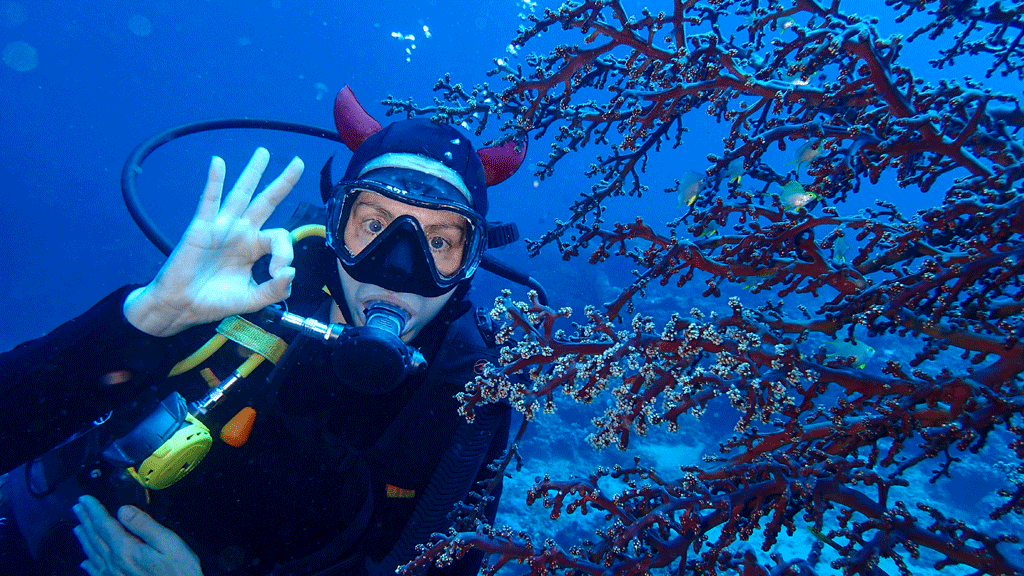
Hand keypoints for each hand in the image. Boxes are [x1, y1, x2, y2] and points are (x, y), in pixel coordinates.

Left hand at [72, 495, 201, 575]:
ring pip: (93, 554)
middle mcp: (116, 563)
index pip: (104, 525)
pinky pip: (97, 572)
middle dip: (85, 521)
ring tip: (77, 527)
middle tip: (77, 508)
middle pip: (95, 538)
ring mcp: (115, 575)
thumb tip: (123, 510)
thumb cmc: (179, 571)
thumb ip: (144, 525)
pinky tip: (84, 562)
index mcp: (126, 550)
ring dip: (84, 538)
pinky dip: (89, 565)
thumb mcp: (168, 542)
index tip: (85, 499)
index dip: (93, 510)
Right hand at [124, 148, 304, 336]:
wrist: (181, 307)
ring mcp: (221, 227)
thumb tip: (291, 273)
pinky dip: (213, 181)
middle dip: (282, 182)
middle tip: (299, 162)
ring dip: (252, 172)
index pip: (279, 238)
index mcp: (253, 248)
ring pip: (241, 194)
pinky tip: (218, 162)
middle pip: (266, 202)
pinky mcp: (201, 227)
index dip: (286, 253)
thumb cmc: (214, 301)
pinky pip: (209, 200)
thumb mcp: (252, 299)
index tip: (280, 274)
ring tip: (264, 152)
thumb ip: (275, 290)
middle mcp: (240, 232)